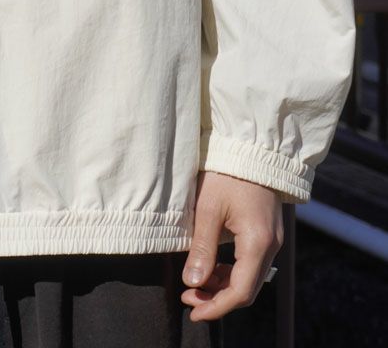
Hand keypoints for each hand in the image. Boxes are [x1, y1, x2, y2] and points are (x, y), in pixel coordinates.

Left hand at [181, 170, 283, 321]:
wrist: (251, 148)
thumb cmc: (227, 174)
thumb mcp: (208, 208)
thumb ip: (202, 248)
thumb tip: (193, 283)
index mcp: (258, 243)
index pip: (240, 291)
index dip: (216, 307)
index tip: (193, 311)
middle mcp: (271, 246)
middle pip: (246, 289)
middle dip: (217, 299)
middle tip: (188, 299)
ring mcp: (272, 240)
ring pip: (249, 277)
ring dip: (222, 286)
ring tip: (194, 286)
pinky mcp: (267, 232)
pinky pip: (251, 263)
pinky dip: (231, 272)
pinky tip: (210, 269)